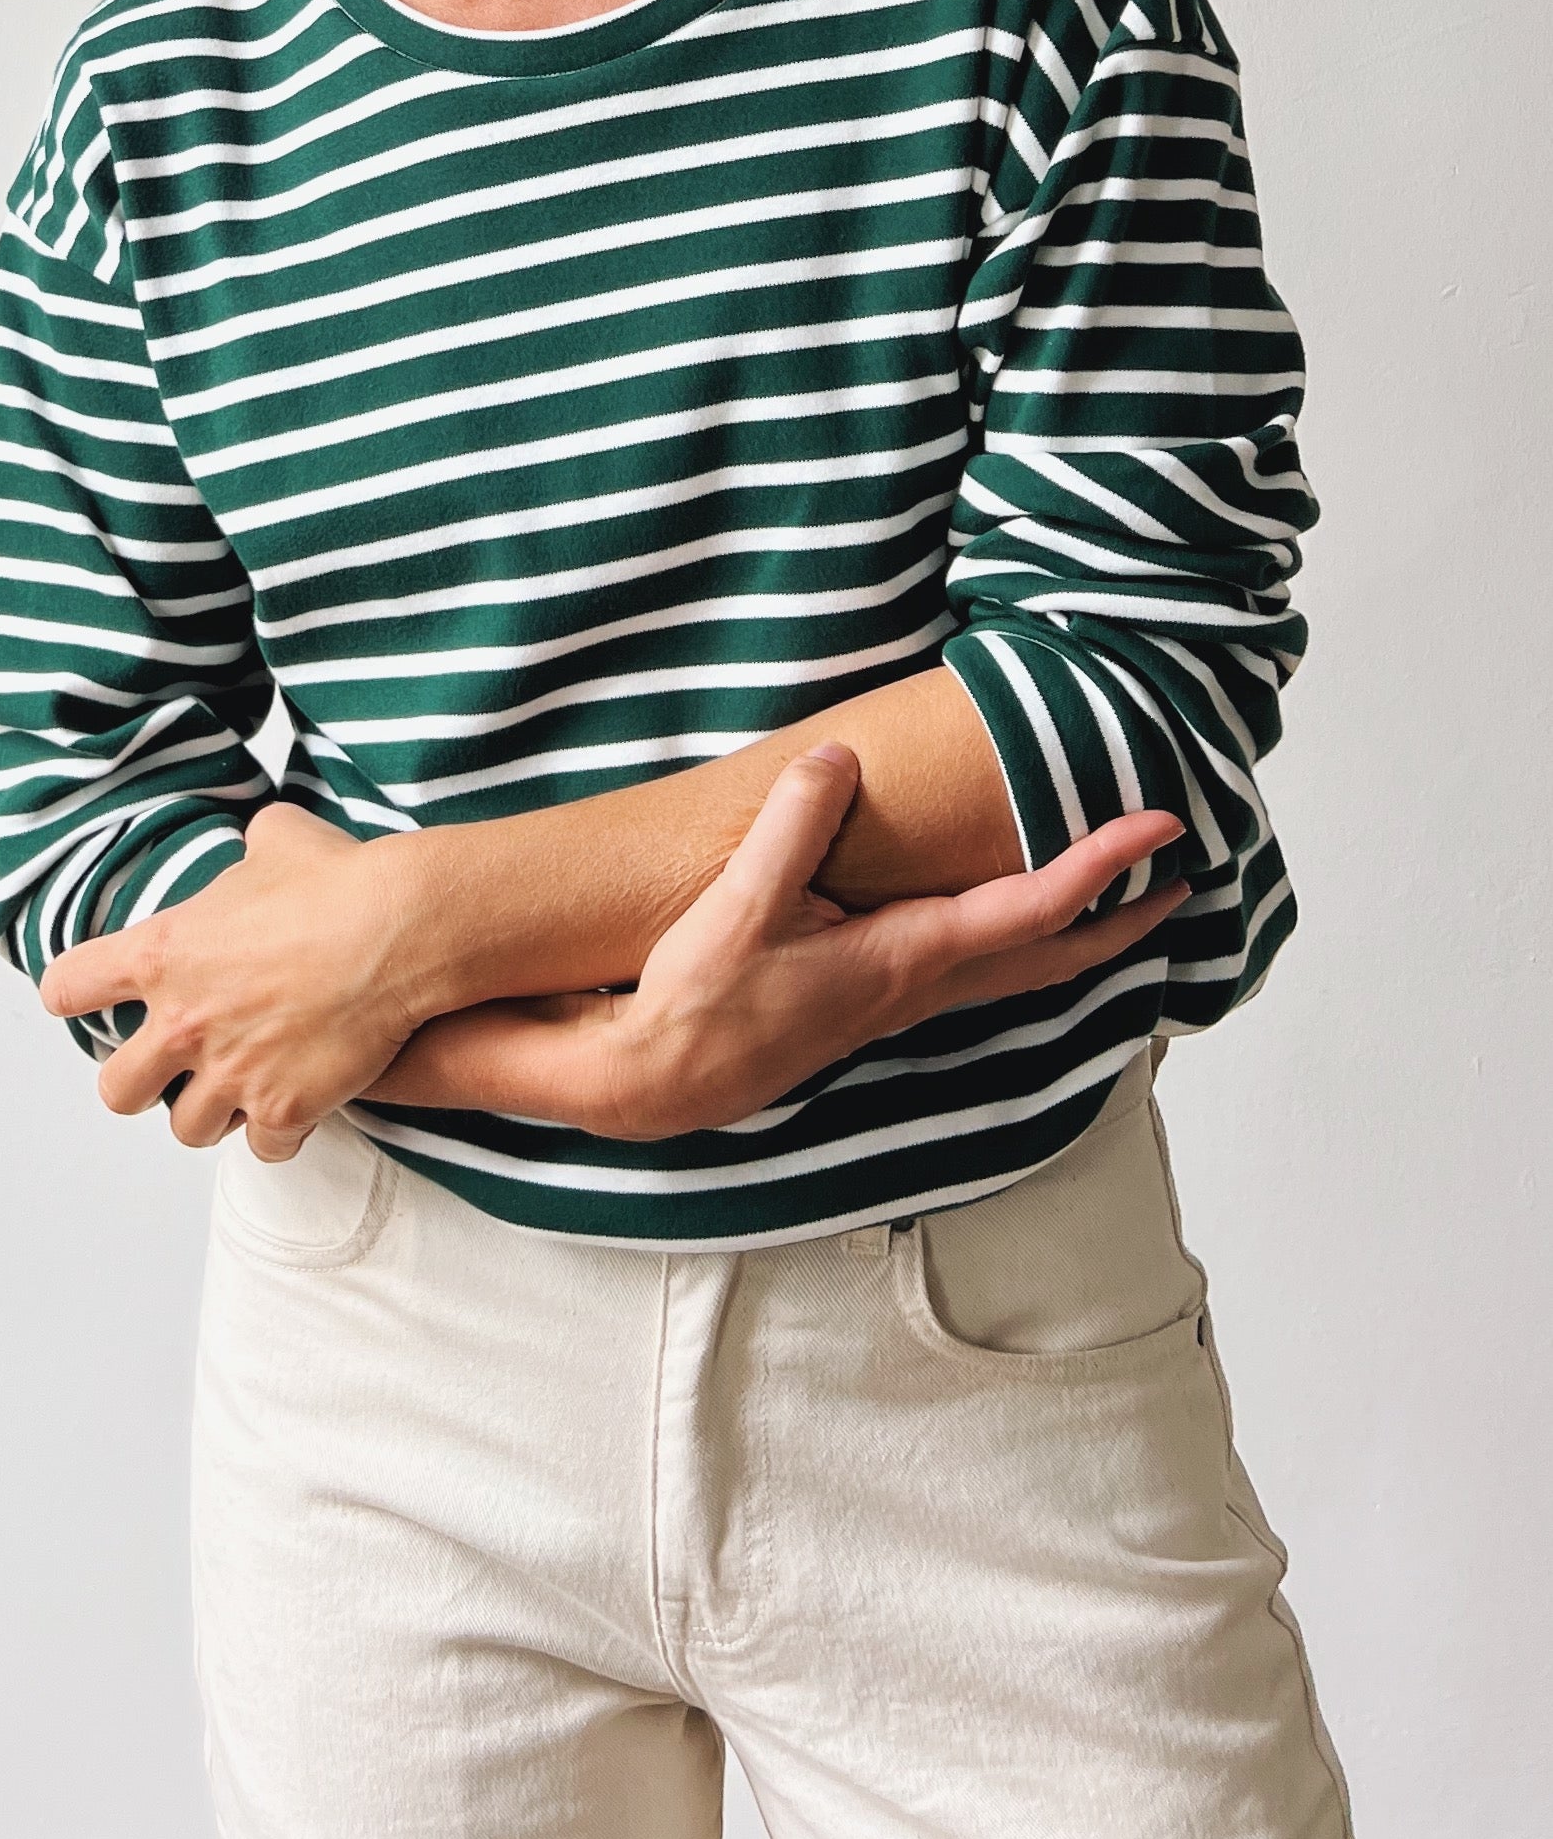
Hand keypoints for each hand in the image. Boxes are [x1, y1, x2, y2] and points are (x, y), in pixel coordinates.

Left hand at [38, 802, 428, 1155]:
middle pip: (117, 1091)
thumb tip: (261, 847)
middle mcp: (184, 1023)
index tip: (86, 997)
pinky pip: (264, 1148)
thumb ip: (247, 852)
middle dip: (139, 1081)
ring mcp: (233, 1074)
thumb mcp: (275, 838)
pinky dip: (278, 1132)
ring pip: (188, 1129)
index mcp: (163, 954)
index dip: (72, 994)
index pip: (69, 987)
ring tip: (238, 1086)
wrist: (398, 929)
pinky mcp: (284, 1110)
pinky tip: (296, 1102)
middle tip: (169, 1064)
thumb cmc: (336, 878)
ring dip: (210, 1111)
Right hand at [371, 747, 1185, 1141]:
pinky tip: (1007, 933)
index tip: (1162, 829)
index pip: (1032, 910)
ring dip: (1078, 938)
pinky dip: (1020, 947)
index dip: (1103, 868)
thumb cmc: (696, 1002)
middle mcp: (917, 986)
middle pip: (1050, 957)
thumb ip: (791, 831)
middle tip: (1183, 879)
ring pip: (1017, 971)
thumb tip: (836, 758)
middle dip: (1123, 920)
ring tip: (1119, 902)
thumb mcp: (734, 906)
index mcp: (904, 958)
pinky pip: (976, 975)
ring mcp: (896, 1003)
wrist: (655, 1080)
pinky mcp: (869, 1004)